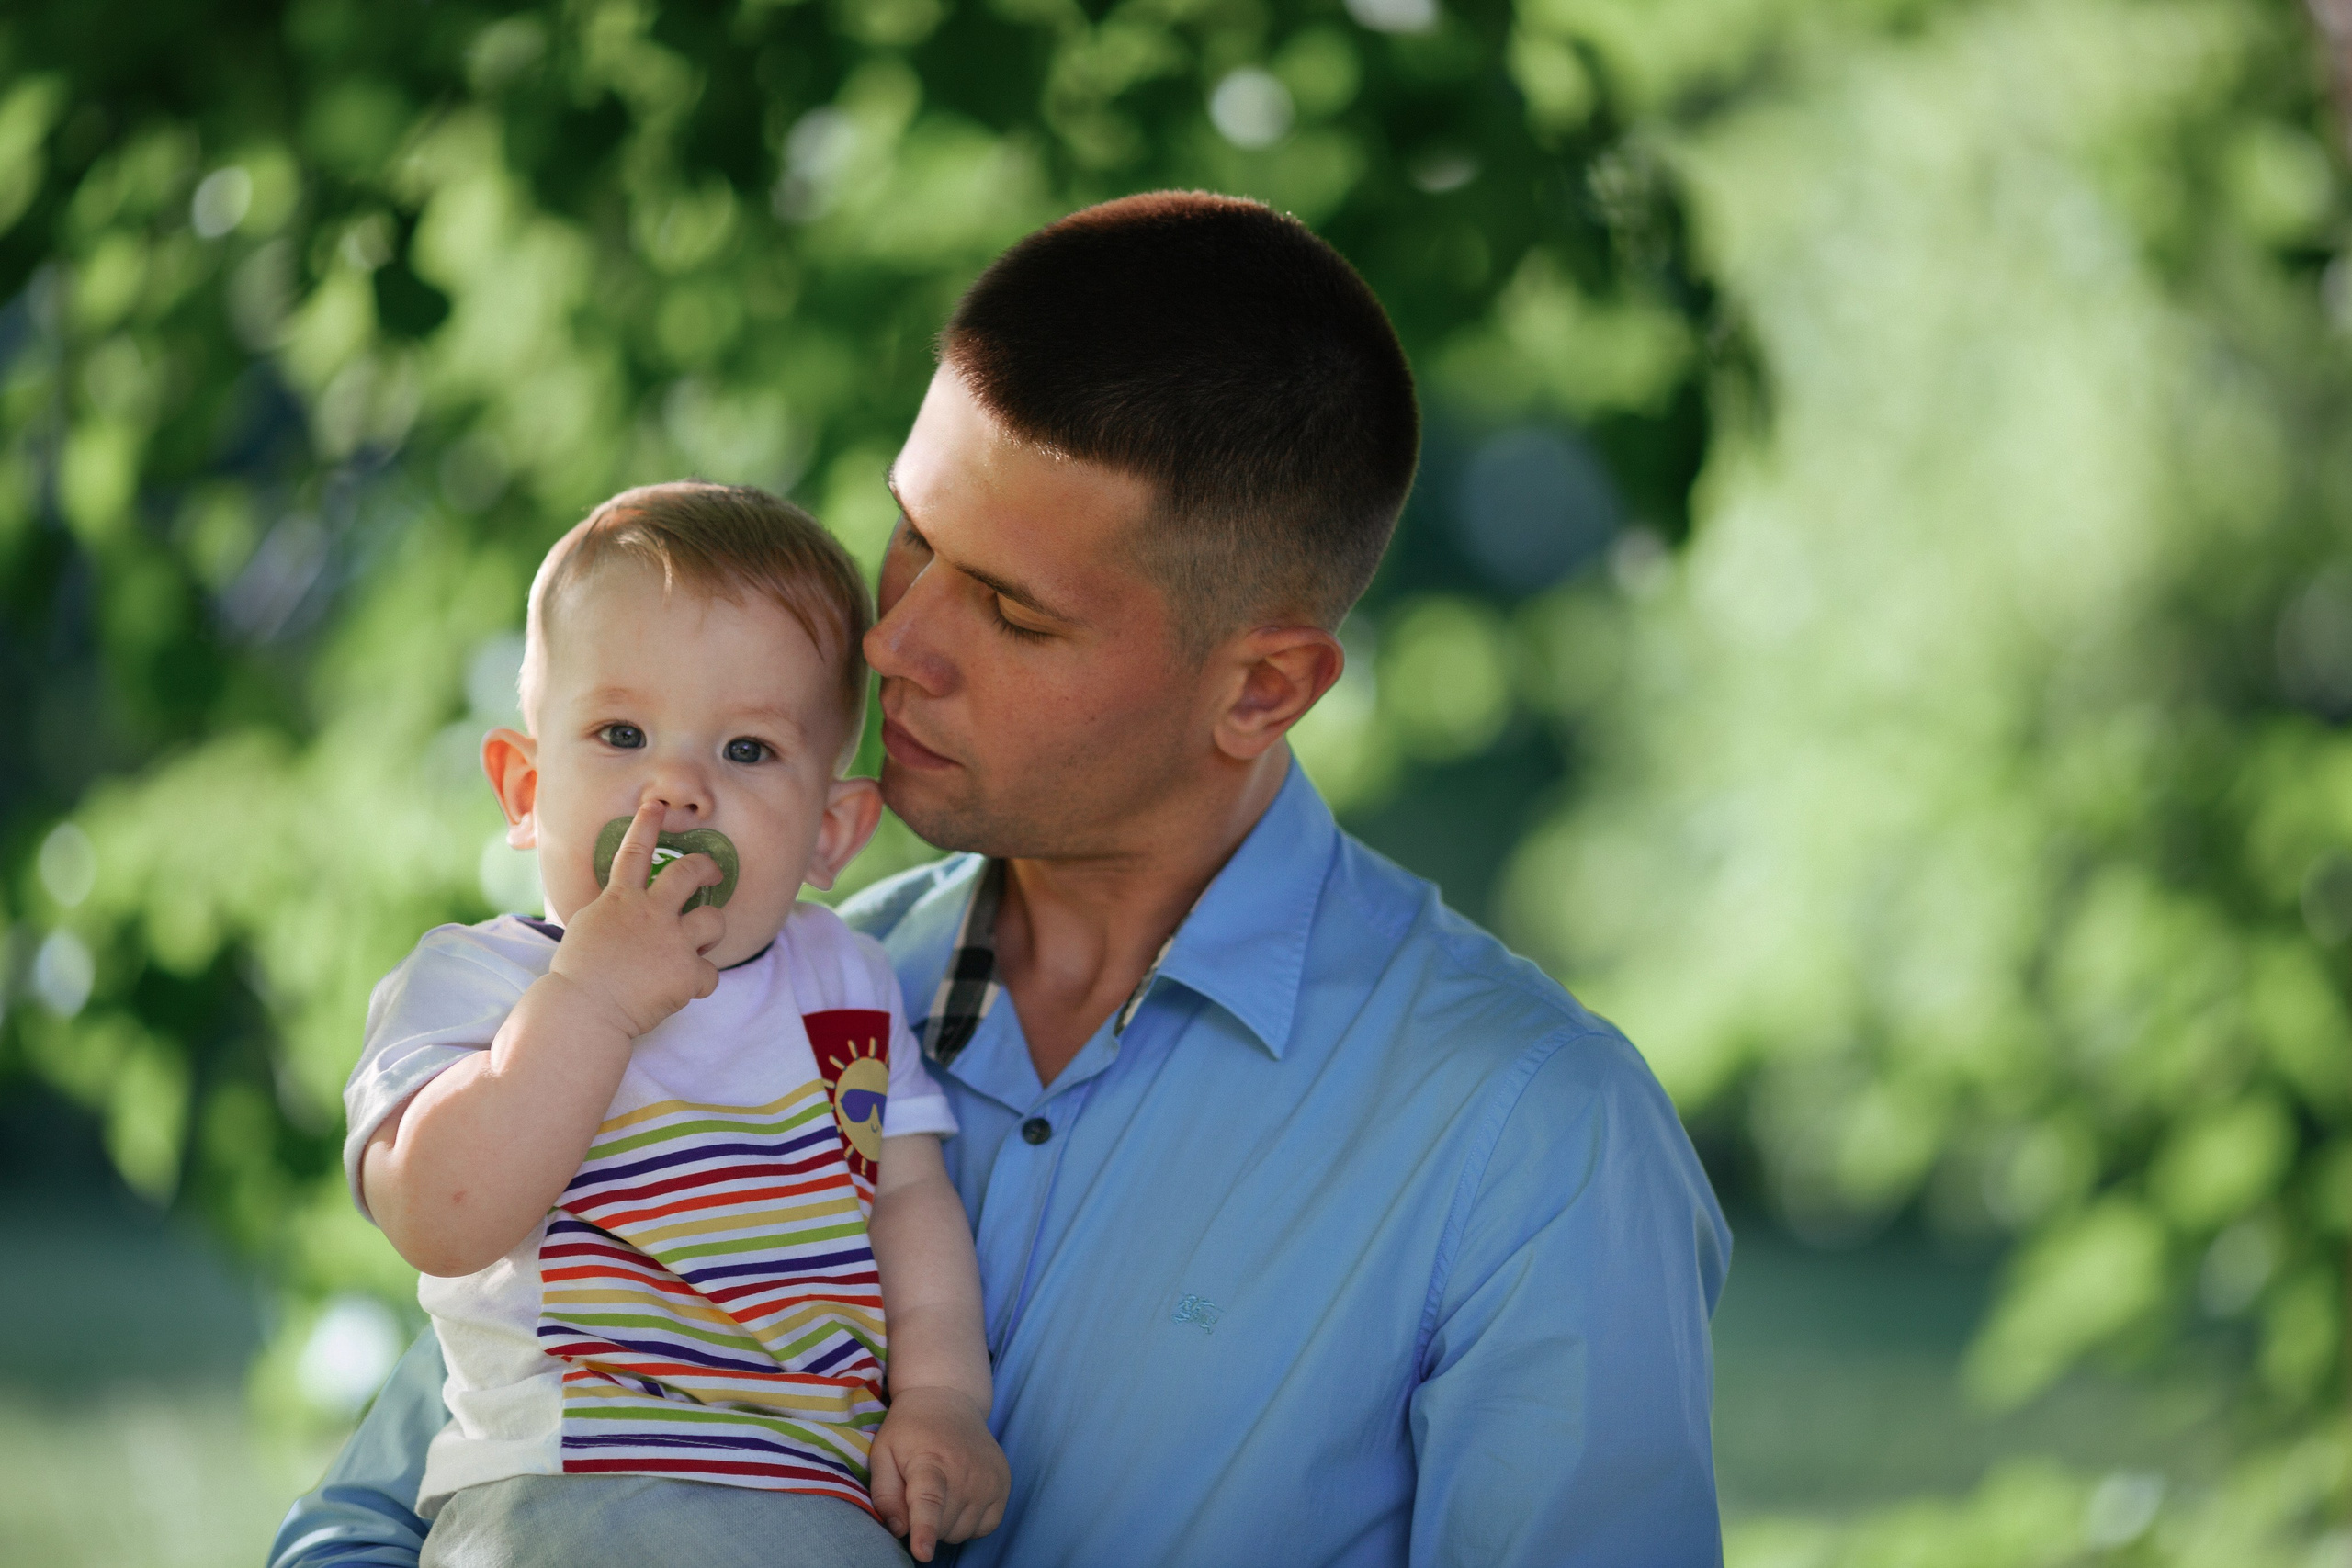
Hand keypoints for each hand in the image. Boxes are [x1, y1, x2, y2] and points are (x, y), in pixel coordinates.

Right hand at [547, 796, 725, 1037]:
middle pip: (691, 873)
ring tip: (696, 949)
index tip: (657, 806)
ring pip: (715, 921)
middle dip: (707, 868)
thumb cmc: (579, 974)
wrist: (584, 1010)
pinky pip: (711, 973)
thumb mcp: (587, 928)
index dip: (647, 825)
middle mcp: (651, 913)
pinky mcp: (686, 973)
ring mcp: (672, 941)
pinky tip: (681, 991)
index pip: (634, 852)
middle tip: (713, 874)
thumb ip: (612, 911)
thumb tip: (622, 906)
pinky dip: (699, 983)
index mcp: (620, 900)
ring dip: (710, 934)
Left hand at [869, 1386, 1008, 1561]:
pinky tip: (959, 1498)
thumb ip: (884, 1493)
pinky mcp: (1004, 1483)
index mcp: (930, 1461)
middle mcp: (966, 1471)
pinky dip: (969, 1523)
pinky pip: (986, 1527)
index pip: (929, 1501)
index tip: (922, 1552)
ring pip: (963, 1532)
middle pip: (943, 1527)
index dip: (925, 1530)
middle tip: (918, 1493)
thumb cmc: (910, 1430)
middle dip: (926, 1523)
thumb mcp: (882, 1452)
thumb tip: (898, 1528)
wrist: (948, 1399)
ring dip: (947, 1524)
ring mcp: (989, 1478)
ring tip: (940, 1492)